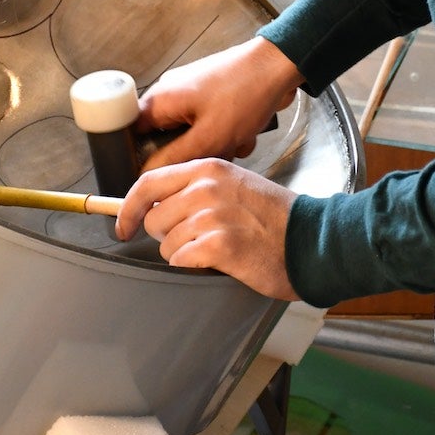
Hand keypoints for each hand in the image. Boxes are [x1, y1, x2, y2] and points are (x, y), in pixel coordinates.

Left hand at [115, 157, 300, 299]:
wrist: (311, 240)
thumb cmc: (274, 217)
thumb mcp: (234, 185)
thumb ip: (196, 189)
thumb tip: (154, 206)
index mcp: (208, 169)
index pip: (148, 183)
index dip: (128, 208)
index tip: (123, 225)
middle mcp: (207, 188)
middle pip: (154, 218)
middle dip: (167, 235)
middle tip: (196, 239)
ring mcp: (213, 216)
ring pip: (167, 243)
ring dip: (184, 252)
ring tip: (215, 248)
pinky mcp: (220, 245)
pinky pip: (182, 260)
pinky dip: (194, 265)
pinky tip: (218, 259)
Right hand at [136, 36, 304, 168]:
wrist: (279, 65)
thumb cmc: (245, 93)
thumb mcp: (209, 137)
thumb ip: (175, 158)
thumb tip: (147, 175)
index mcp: (160, 99)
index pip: (132, 135)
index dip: (142, 158)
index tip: (161, 173)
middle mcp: (171, 94)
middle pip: (165, 139)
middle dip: (191, 153)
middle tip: (211, 154)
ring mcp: (192, 93)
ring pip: (192, 135)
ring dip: (214, 145)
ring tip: (235, 141)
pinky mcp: (212, 95)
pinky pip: (210, 125)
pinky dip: (227, 134)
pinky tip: (245, 132)